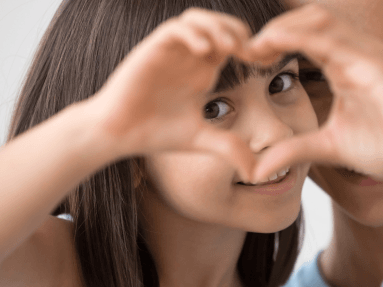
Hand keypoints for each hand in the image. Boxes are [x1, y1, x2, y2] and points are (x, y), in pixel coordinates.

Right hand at [87, 8, 254, 179]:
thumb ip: (229, 148)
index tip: (264, 62)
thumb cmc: (155, 133)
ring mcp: (171, 51)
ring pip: (197, 18)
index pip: (232, 43)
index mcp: (203, 70)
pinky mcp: (151, 49)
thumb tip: (256, 173)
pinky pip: (175, 29)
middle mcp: (188, 56)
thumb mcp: (201, 140)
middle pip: (219, 23)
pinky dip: (193, 33)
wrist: (117, 133)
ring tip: (230, 47)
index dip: (252, 47)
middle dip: (238, 31)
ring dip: (217, 26)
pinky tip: (204, 52)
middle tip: (249, 51)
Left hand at [244, 4, 382, 190]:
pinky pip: (338, 39)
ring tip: (258, 44)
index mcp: (343, 65)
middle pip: (310, 20)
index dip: (274, 40)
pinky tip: (278, 43)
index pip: (305, 36)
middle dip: (276, 28)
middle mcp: (355, 53)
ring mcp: (369, 55)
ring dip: (285, 26)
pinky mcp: (379, 65)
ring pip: (323, 20)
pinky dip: (304, 36)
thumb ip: (293, 150)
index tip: (247, 57)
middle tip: (247, 49)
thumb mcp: (326, 147)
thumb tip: (256, 170)